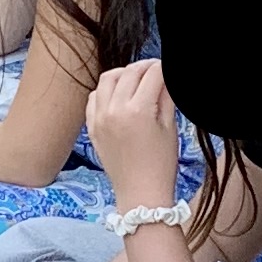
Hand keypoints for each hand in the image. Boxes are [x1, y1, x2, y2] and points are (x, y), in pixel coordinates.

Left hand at [87, 57, 179, 205]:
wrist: (140, 194)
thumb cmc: (160, 165)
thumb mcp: (169, 127)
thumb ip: (166, 96)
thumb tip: (165, 77)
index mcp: (138, 110)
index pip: (153, 74)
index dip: (163, 67)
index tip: (168, 69)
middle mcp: (114, 110)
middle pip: (130, 72)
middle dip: (145, 66)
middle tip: (156, 70)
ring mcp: (100, 118)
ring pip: (108, 79)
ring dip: (123, 73)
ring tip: (136, 78)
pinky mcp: (92, 127)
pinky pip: (94, 97)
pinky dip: (106, 90)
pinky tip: (118, 94)